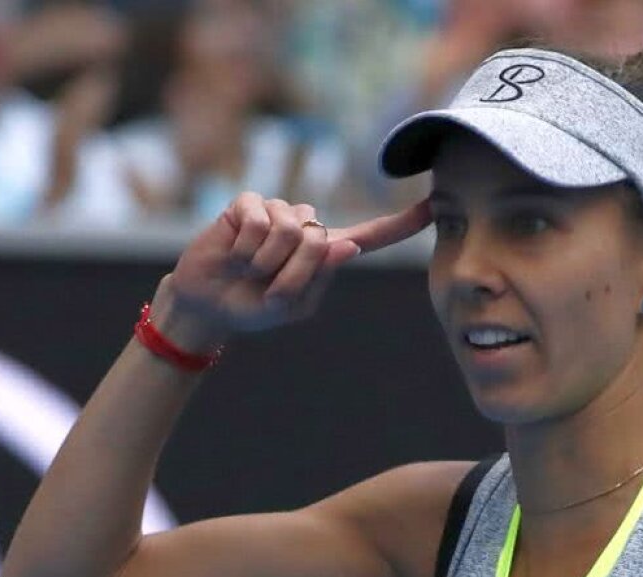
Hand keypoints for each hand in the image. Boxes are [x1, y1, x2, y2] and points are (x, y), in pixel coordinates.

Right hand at [160, 194, 431, 346]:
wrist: (206, 305)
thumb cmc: (252, 307)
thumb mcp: (290, 306)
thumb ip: (317, 278)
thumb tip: (346, 244)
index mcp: (325, 253)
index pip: (371, 235)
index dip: (402, 224)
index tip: (435, 207)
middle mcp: (306, 225)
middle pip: (319, 239)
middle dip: (291, 271)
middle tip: (267, 285)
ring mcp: (278, 210)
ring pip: (289, 230)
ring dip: (265, 262)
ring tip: (249, 270)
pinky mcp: (248, 203)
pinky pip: (258, 222)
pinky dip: (245, 249)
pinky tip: (234, 254)